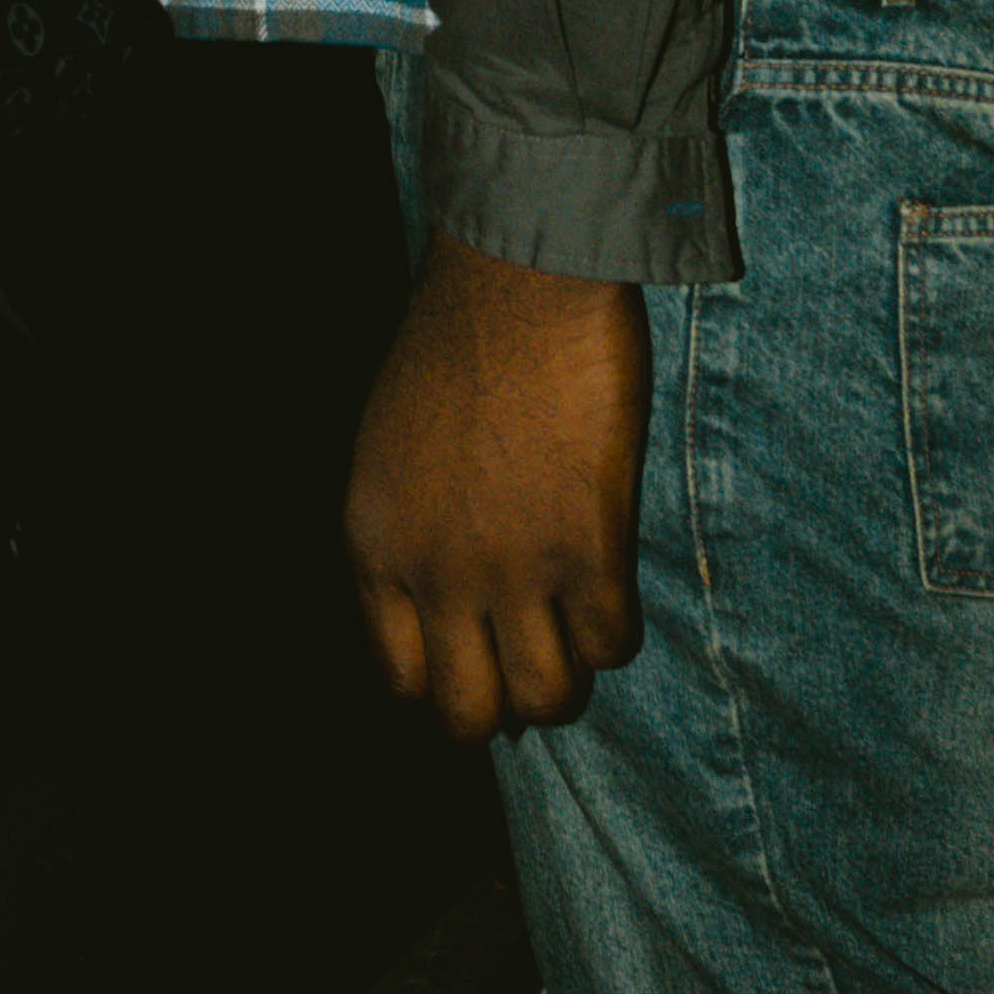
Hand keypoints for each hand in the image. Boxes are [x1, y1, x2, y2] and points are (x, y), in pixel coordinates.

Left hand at [345, 238, 651, 737]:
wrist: (516, 278)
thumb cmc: (454, 341)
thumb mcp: (390, 447)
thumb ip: (412, 526)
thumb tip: (443, 589)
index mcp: (376, 546)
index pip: (401, 679)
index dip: (444, 680)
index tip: (474, 658)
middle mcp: (436, 576)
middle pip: (470, 716)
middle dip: (504, 704)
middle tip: (532, 663)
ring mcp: (514, 571)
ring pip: (549, 700)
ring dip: (568, 679)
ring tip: (577, 636)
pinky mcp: (589, 552)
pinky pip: (613, 645)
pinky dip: (617, 631)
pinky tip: (613, 589)